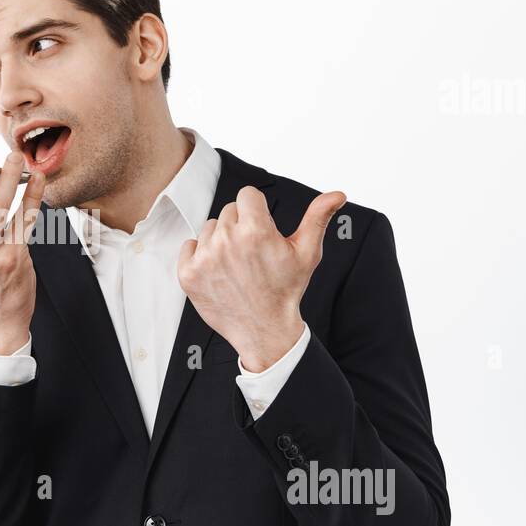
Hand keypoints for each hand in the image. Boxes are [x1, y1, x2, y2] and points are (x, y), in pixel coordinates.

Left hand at [177, 186, 345, 371]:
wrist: (265, 330)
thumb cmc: (286, 291)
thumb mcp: (307, 253)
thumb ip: (318, 218)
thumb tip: (337, 195)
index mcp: (256, 230)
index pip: (247, 195)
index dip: (257, 210)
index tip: (262, 228)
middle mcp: (227, 241)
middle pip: (228, 210)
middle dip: (241, 225)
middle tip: (252, 252)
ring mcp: (205, 258)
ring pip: (209, 228)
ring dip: (220, 240)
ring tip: (237, 264)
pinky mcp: (188, 274)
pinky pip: (189, 246)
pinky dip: (200, 255)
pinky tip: (218, 270)